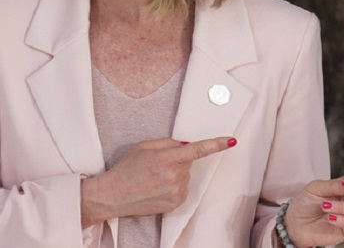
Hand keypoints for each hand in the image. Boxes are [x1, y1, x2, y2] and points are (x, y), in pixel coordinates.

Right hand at [80, 136, 234, 225]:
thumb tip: (186, 146)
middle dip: (178, 160)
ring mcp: (176, 191)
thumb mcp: (145, 146)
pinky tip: (157, 188)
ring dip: (176, 174)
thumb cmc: (127, 168)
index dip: (216, 144)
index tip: (231, 141)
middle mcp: (174, 175)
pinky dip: (174, 187)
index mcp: (167, 158)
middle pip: (189, 162)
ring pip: (186, 176)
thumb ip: (169, 143)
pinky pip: (182, 189)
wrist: (113, 195)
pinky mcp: (175, 203)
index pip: (198, 149)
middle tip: (157, 164)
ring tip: (154, 178)